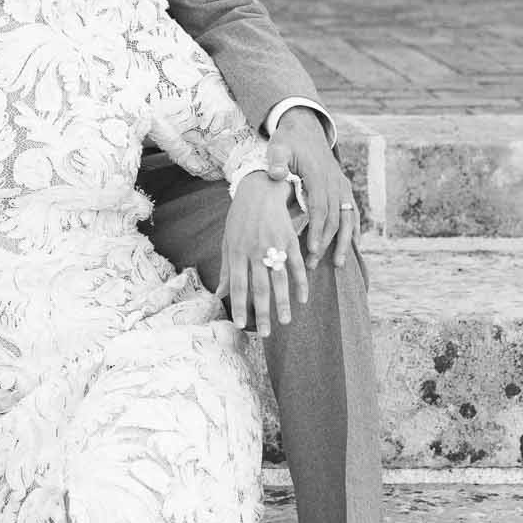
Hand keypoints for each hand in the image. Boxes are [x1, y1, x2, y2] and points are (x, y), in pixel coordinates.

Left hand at [213, 170, 307, 336]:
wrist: (260, 188)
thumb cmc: (240, 217)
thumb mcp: (228, 240)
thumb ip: (227, 269)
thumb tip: (220, 294)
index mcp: (237, 251)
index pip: (238, 284)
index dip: (239, 305)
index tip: (239, 325)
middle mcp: (254, 249)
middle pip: (258, 287)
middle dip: (261, 312)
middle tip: (264, 334)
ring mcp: (273, 244)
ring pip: (279, 279)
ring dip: (282, 302)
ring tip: (284, 322)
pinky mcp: (289, 238)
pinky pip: (296, 264)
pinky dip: (300, 282)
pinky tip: (303, 298)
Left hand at [270, 109, 359, 269]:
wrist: (305, 128)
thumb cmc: (288, 141)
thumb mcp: (278, 146)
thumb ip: (277, 159)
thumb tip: (277, 174)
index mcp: (318, 174)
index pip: (320, 207)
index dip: (317, 229)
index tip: (311, 249)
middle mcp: (334, 181)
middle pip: (334, 217)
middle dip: (326, 243)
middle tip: (314, 264)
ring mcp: (342, 185)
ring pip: (347, 218)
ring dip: (344, 242)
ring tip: (338, 264)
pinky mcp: (344, 188)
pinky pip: (352, 212)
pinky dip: (354, 230)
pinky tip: (354, 248)